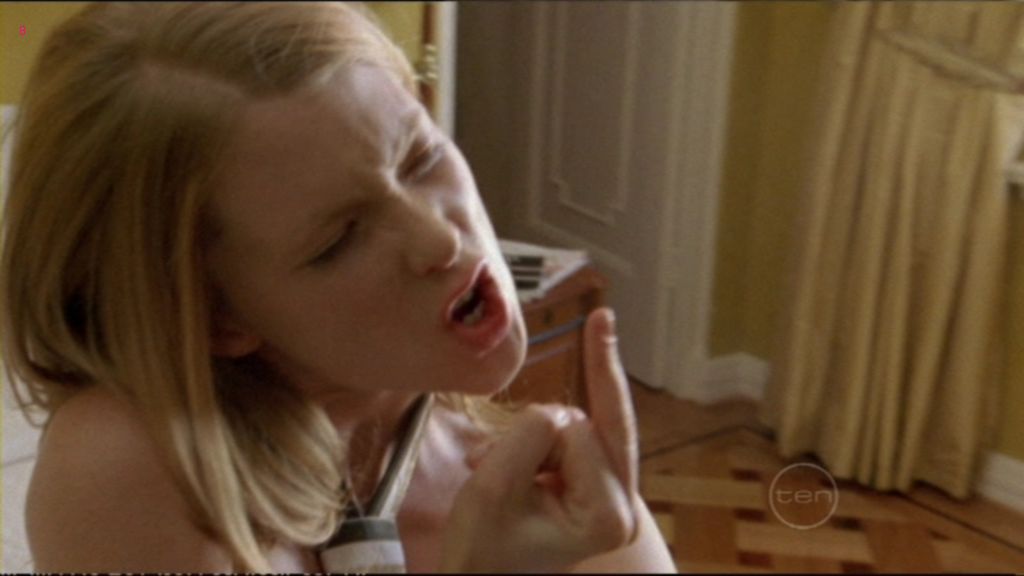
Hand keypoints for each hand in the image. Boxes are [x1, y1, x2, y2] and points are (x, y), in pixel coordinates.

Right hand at [440, 307, 639, 572]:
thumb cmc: (480, 550)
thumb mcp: (492, 489)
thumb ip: (529, 436)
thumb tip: (555, 410)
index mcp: (608, 516)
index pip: (580, 432)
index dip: (534, 437)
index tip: (507, 431)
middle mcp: (624, 508)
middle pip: (594, 425)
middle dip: (548, 426)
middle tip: (599, 323)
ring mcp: (615, 500)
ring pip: (581, 428)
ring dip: (533, 439)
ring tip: (492, 469)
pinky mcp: (599, 492)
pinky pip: (578, 441)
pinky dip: (539, 443)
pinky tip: (505, 464)